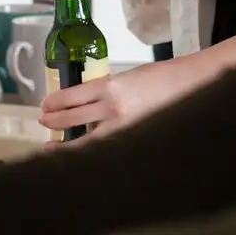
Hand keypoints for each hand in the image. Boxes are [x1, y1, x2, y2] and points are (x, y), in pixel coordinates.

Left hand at [38, 57, 201, 138]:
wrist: (192, 85)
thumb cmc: (164, 78)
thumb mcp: (130, 77)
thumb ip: (108, 91)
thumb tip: (90, 105)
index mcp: (111, 86)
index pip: (73, 96)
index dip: (56, 102)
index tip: (45, 105)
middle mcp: (113, 108)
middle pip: (74, 118)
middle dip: (55, 121)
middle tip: (44, 122)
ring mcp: (123, 127)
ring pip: (86, 140)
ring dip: (66, 144)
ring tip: (51, 147)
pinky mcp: (134, 139)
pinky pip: (106, 149)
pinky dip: (91, 153)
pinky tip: (83, 157)